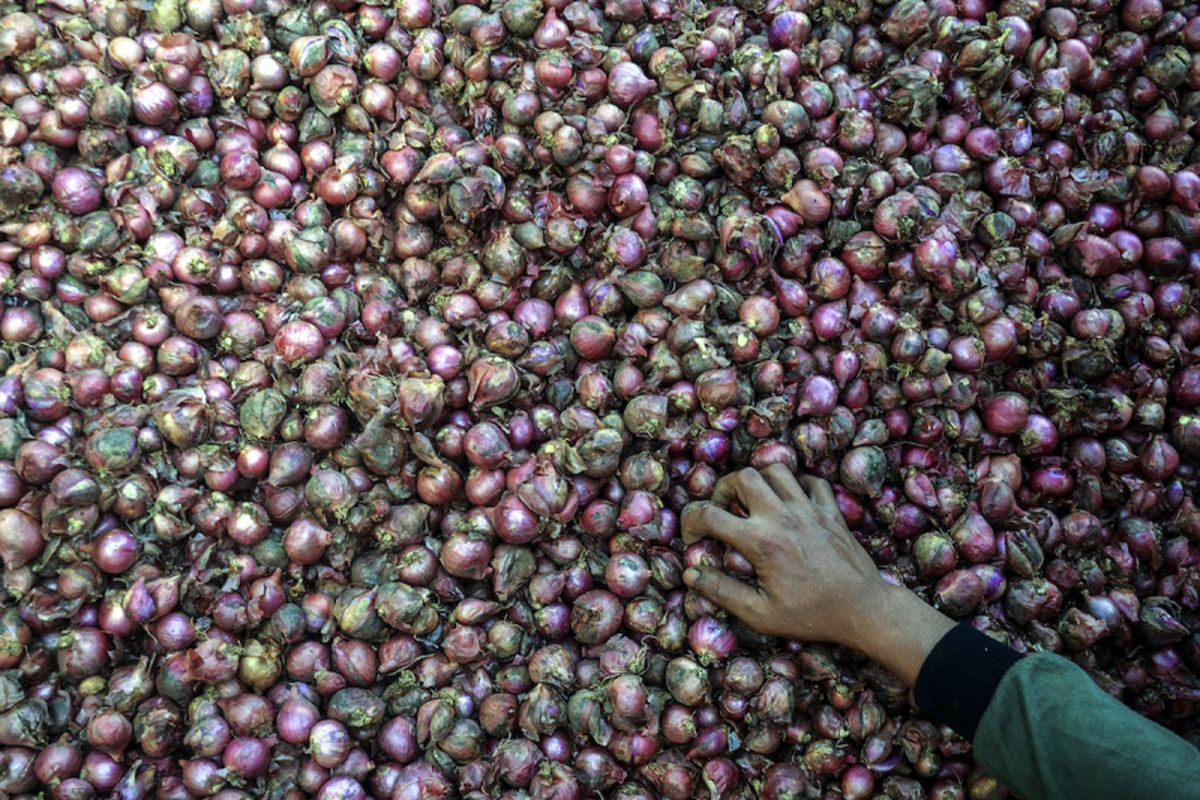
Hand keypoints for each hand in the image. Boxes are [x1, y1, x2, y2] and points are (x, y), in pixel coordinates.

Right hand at [681, 465, 954, 685]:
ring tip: (754, 502)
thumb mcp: (760, 614)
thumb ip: (721, 592)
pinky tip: (790, 503)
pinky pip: (811, 481)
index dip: (691, 522)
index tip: (693, 538)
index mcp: (760, 541)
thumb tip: (690, 575)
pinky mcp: (831, 510)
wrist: (864, 610)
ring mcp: (809, 509)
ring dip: (759, 481)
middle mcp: (782, 516)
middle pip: (743, 476)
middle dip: (724, 489)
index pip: (709, 514)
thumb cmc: (810, 615)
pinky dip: (796, 485)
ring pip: (776, 470)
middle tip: (724, 511)